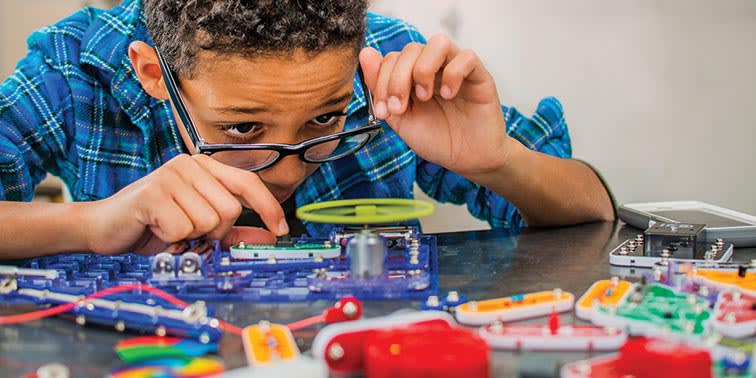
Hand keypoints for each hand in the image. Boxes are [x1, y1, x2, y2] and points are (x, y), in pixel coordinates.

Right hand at [82, 154, 284, 254]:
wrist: (104, 228)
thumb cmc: (153, 226)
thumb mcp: (200, 228)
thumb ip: (236, 231)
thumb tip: (271, 236)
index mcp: (204, 168)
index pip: (248, 182)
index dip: (269, 207)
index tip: (281, 229)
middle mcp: (189, 165)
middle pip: (231, 209)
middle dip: (216, 233)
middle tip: (192, 234)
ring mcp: (171, 176)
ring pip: (209, 221)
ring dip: (192, 237)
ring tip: (172, 230)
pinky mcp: (153, 193)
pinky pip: (184, 228)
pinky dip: (173, 240)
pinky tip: (157, 230)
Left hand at [359, 35, 511, 175]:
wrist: (467, 160)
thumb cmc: (437, 139)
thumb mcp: (401, 119)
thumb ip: (382, 89)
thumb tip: (365, 54)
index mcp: (413, 76)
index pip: (392, 58)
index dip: (382, 81)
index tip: (384, 111)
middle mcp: (434, 68)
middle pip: (411, 49)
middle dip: (398, 79)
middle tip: (401, 107)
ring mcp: (456, 69)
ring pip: (438, 43)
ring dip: (424, 69)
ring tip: (425, 96)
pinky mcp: (479, 76)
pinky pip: (467, 57)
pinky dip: (453, 74)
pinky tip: (449, 96)